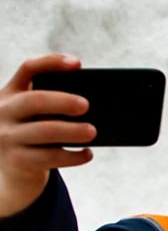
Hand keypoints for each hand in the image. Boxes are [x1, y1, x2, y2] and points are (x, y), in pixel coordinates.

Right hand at [0, 55, 95, 217]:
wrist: (14, 168)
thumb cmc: (35, 133)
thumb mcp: (36, 114)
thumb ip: (55, 104)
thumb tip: (96, 103)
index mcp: (12, 93)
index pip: (29, 69)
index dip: (52, 63)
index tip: (78, 64)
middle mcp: (5, 111)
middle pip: (35, 100)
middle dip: (63, 101)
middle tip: (86, 105)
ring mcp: (7, 136)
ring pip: (44, 131)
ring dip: (72, 131)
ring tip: (92, 131)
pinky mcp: (17, 160)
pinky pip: (49, 157)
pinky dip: (73, 156)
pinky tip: (87, 153)